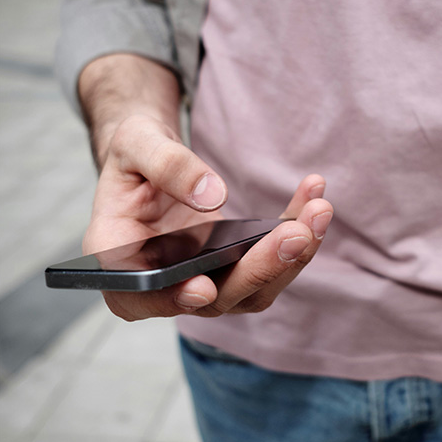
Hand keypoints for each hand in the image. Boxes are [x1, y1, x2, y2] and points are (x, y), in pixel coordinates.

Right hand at [84, 114, 332, 320]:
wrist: (154, 163)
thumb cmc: (134, 157)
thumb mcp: (135, 143)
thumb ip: (165, 164)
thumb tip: (213, 196)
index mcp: (122, 261)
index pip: (144, 293)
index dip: (173, 297)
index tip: (205, 286)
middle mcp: (166, 282)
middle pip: (216, 295)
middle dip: (260, 267)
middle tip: (298, 232)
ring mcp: (205, 278)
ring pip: (255, 287)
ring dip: (292, 255)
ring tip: (318, 210)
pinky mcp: (234, 265)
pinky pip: (269, 260)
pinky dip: (294, 232)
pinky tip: (312, 200)